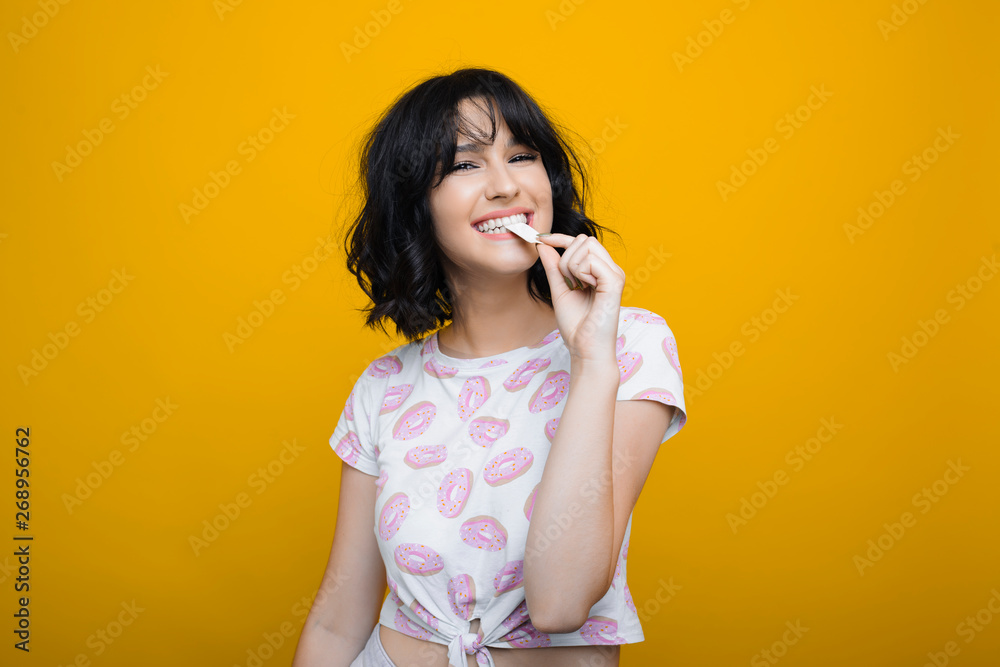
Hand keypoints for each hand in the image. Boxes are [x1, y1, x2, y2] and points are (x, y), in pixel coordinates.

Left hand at [534, 233, 625, 363]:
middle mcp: (610, 269)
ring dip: (572, 267)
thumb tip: (544, 244)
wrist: (584, 348)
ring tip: (577, 288)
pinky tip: (584, 288)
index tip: (540, 239)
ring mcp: (615, 273)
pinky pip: (591, 260)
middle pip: (584, 239)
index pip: (582, 241)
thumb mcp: (559, 289)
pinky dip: (580, 273)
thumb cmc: (576, 325)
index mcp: (600, 270)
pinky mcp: (615, 281)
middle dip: (566, 258)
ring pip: (587, 245)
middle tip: (569, 284)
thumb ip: (553, 267)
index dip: (560, 237)